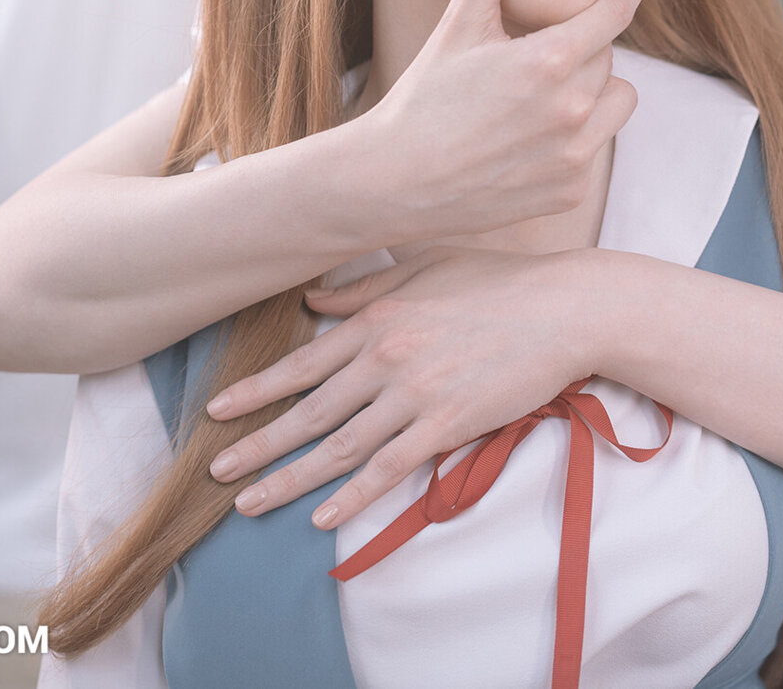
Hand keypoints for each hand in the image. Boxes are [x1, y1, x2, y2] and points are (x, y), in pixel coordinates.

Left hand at [204, 245, 597, 522]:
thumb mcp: (426, 266)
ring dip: (289, 479)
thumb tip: (312, 301)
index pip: (301, 362)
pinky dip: (352, 495)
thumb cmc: (500, 281)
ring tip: (250, 503)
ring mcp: (414, 393)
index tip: (218, 412)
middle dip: (257, 444)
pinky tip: (322, 515)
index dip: (256, 391)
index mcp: (377, 317)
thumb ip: (365, 287)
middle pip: (308, 411)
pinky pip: (389, 467)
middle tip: (218, 471)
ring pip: (339, 446)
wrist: (564, 308)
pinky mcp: (447, 424)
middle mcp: (385, 356)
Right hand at [355, 0, 647, 242]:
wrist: (397, 182)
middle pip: (606, 56)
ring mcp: (574, 154)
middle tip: (530, 53)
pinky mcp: (571, 189)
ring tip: (540, 94)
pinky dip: (577, 134)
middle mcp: (572, 110)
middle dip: (578, 47)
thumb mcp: (459, 25)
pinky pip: (598, 143)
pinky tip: (529, 137)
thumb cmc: (426, 98)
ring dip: (592, 89)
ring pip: (617, 99)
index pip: (614, 12)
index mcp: (549, 62)